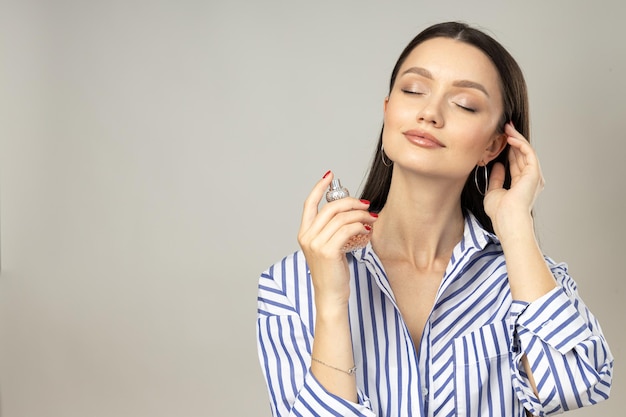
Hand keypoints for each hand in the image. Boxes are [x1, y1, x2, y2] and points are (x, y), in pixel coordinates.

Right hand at [297, 171, 376, 307]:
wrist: (330, 296)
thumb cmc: (332, 273)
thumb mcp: (329, 248)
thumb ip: (333, 230)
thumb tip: (351, 211)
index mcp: (304, 233)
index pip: (309, 203)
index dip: (319, 187)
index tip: (330, 175)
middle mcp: (307, 236)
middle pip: (330, 207)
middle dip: (351, 202)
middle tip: (366, 205)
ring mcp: (316, 243)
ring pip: (341, 218)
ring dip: (361, 215)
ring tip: (372, 219)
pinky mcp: (328, 251)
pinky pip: (348, 229)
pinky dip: (361, 226)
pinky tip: (368, 230)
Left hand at [484, 123, 544, 236]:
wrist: (507, 220)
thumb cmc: (500, 212)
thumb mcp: (493, 192)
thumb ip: (496, 178)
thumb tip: (497, 165)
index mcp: (522, 184)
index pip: (516, 162)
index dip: (509, 149)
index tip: (501, 139)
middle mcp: (530, 179)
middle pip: (522, 154)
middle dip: (513, 139)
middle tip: (505, 127)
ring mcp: (534, 176)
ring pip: (526, 151)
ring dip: (517, 138)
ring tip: (507, 128)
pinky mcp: (534, 173)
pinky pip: (529, 154)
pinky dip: (520, 144)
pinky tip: (511, 138)